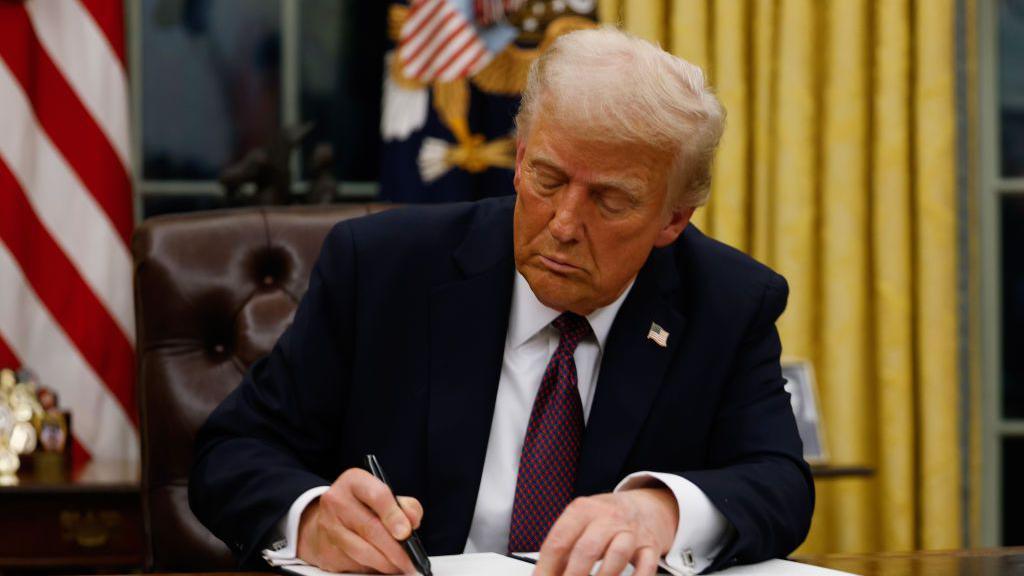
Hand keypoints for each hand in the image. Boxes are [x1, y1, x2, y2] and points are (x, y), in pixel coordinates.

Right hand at [296, 468, 423, 573]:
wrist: (328, 519)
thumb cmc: (362, 506)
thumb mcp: (383, 495)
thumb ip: (404, 505)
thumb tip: (412, 522)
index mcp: (354, 481)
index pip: (377, 496)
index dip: (394, 515)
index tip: (407, 532)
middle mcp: (337, 501)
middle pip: (370, 528)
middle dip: (395, 548)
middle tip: (410, 560)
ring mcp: (328, 527)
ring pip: (361, 551)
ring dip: (385, 563)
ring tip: (400, 566)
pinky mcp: (326, 550)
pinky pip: (353, 564)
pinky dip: (372, 568)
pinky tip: (382, 566)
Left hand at [534, 488, 678, 575]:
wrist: (646, 506)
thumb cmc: (605, 519)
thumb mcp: (581, 522)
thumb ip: (563, 547)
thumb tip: (544, 574)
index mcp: (583, 509)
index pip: (559, 541)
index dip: (546, 567)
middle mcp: (608, 518)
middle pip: (587, 549)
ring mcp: (630, 532)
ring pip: (617, 555)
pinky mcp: (650, 546)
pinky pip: (646, 566)